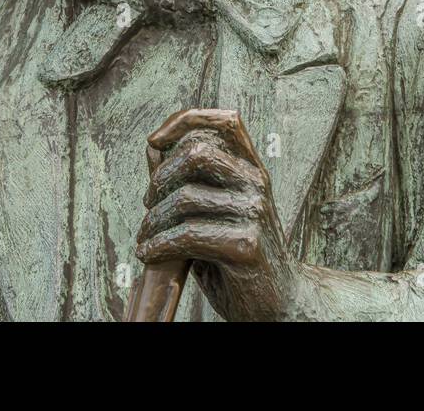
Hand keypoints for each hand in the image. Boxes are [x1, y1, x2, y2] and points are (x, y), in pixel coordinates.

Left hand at [136, 108, 299, 320]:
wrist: (277, 302)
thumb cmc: (237, 256)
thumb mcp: (216, 211)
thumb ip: (191, 180)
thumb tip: (154, 148)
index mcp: (253, 169)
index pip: (225, 121)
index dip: (185, 120)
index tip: (154, 141)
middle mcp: (257, 183)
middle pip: (196, 153)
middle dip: (160, 179)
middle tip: (149, 205)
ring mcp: (254, 212)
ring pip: (184, 197)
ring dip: (152, 221)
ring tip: (146, 237)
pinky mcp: (245, 245)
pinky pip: (187, 235)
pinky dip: (158, 244)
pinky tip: (149, 253)